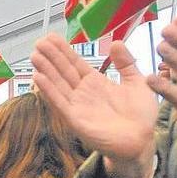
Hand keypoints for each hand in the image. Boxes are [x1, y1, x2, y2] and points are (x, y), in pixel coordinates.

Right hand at [32, 33, 157, 177]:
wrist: (141, 140)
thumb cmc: (140, 115)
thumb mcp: (136, 82)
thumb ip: (126, 63)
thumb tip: (115, 42)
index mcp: (96, 83)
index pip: (75, 63)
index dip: (63, 50)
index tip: (51, 37)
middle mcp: (83, 93)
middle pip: (63, 71)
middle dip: (51, 56)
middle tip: (38, 41)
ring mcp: (77, 106)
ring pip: (57, 84)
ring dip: (46, 70)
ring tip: (34, 55)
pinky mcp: (75, 119)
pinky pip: (59, 102)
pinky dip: (48, 90)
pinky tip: (38, 78)